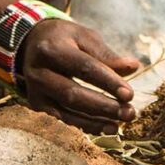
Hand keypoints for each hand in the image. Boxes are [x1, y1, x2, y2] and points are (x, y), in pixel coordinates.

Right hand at [19, 18, 140, 132]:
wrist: (30, 43)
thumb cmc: (64, 38)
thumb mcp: (84, 37)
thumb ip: (106, 54)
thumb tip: (134, 67)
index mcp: (52, 49)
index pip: (84, 68)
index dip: (108, 82)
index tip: (130, 94)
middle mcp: (39, 71)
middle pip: (73, 94)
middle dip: (103, 106)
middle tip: (129, 113)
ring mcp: (35, 90)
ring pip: (67, 110)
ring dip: (95, 120)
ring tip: (119, 124)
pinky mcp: (37, 104)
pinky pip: (62, 118)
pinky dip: (84, 124)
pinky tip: (104, 127)